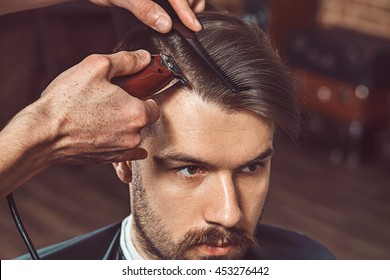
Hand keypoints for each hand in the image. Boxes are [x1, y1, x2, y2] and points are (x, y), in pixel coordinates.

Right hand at [37, 49, 158, 162]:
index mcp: (137, 113)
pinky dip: (118, 142)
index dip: (142, 96)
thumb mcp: (96, 67)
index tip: (129, 92)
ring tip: (97, 114)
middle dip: (129, 109)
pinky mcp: (109, 159)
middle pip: (141, 119)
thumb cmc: (67, 100)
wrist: (43, 133)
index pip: (154, 105)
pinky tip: (105, 133)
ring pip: (131, 134)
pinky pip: (124, 152)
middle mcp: (134, 135)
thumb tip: (145, 58)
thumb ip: (126, 61)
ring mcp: (122, 150)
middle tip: (108, 100)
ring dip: (121, 125)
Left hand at [90, 0, 204, 32]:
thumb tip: (165, 24)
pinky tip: (175, 13)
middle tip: (189, 22)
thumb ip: (144, 9)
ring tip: (184, 17)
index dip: (186, 9)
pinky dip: (178, 4)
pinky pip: (172, 0)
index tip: (194, 26)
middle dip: (190, 4)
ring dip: (186, 3)